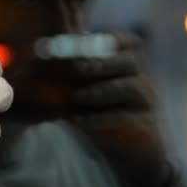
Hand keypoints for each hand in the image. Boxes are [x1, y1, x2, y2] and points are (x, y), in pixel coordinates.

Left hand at [69, 32, 171, 186]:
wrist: (128, 148)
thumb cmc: (101, 111)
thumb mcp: (85, 88)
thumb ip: (72, 71)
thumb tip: (39, 54)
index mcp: (128, 62)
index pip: (125, 41)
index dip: (106, 38)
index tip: (80, 39)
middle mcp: (142, 76)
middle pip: (130, 61)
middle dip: (100, 63)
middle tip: (76, 68)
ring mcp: (147, 100)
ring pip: (131, 87)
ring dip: (100, 91)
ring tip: (76, 97)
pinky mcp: (146, 124)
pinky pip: (127, 117)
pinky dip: (102, 118)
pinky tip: (80, 121)